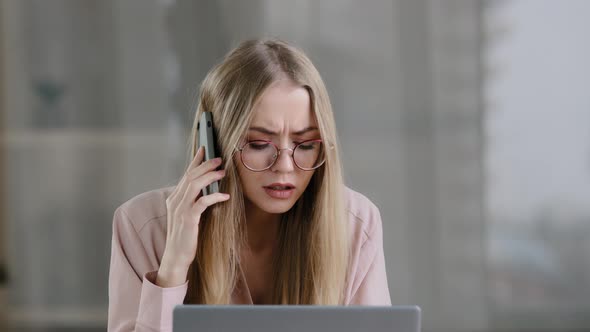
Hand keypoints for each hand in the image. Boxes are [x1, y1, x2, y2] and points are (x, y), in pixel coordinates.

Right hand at [156, 146, 228, 286]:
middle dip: (205, 165)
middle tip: (219, 158)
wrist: (175, 257)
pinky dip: (213, 197)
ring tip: (223, 172)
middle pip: (190, 176)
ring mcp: (180, 209)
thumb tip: (207, 189)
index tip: (205, 149)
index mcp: (175, 198)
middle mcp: (175, 201)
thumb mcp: (188, 215)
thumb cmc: (185, 236)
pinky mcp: (187, 219)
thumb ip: (194, 201)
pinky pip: (201, 202)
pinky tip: (224, 196)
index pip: (186, 174)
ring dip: (210, 176)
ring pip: (194, 185)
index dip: (195, 161)